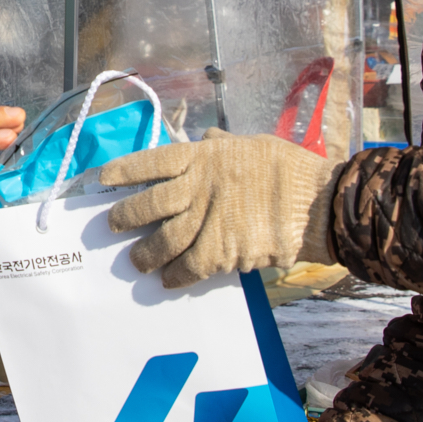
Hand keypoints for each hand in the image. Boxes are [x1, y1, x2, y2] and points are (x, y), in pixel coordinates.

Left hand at [101, 129, 338, 289]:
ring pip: (163, 241)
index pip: (153, 161)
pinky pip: (189, 267)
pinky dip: (176, 276)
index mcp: (204, 158)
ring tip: (137, 262)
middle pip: (149, 205)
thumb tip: (207, 141)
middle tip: (113, 227)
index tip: (104, 178)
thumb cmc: (288, 169)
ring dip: (145, 254)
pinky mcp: (223, 251)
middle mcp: (199, 187)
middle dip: (126, 217)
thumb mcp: (252, 144)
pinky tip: (168, 280)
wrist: (318, 204)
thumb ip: (223, 146)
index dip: (126, 170)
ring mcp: (209, 221)